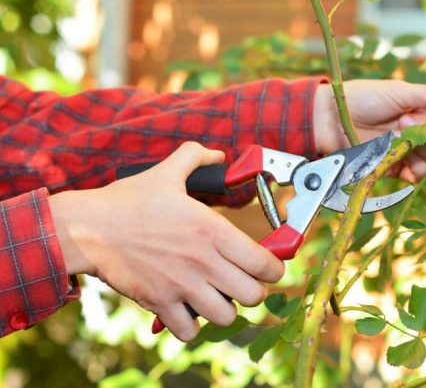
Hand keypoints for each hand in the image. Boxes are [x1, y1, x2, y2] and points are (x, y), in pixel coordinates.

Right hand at [49, 142, 283, 341]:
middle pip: (253, 295)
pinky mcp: (160, 303)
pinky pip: (189, 332)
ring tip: (216, 297)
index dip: (274, 269)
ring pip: (226, 317)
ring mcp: (182, 285)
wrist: (89, 228)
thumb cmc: (129, 201)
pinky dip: (192, 326)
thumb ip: (196, 157)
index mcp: (213, 230)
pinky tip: (187, 310)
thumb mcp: (167, 172)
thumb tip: (218, 154)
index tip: (269, 268)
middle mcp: (204, 261)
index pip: (264, 263)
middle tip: (242, 283)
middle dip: (253, 291)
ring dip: (225, 310)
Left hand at [313, 79, 425, 181]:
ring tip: (397, 136)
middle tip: (409, 124)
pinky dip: (413, 171)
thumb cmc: (365, 97)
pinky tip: (402, 160)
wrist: (332, 117)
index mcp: (425, 111)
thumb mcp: (401, 91)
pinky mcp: (394, 166)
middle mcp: (420, 132)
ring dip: (422, 153)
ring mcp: (407, 151)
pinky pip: (414, 175)